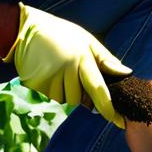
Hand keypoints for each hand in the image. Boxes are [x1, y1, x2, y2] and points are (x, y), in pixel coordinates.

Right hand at [3, 3, 131, 127]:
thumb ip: (105, 59)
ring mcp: (50, 77)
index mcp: (82, 58)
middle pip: (78, 99)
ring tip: (57, 69)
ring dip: (63, 91)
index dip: (108, 108)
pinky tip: (46, 72)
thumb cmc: (61, 35)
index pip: (98, 89)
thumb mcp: (86, 41)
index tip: (119, 122)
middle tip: (70, 73)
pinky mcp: (35, 83)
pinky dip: (51, 89)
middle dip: (78, 93)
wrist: (25, 30)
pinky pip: (49, 97)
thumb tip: (126, 73)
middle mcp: (66, 68)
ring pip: (64, 100)